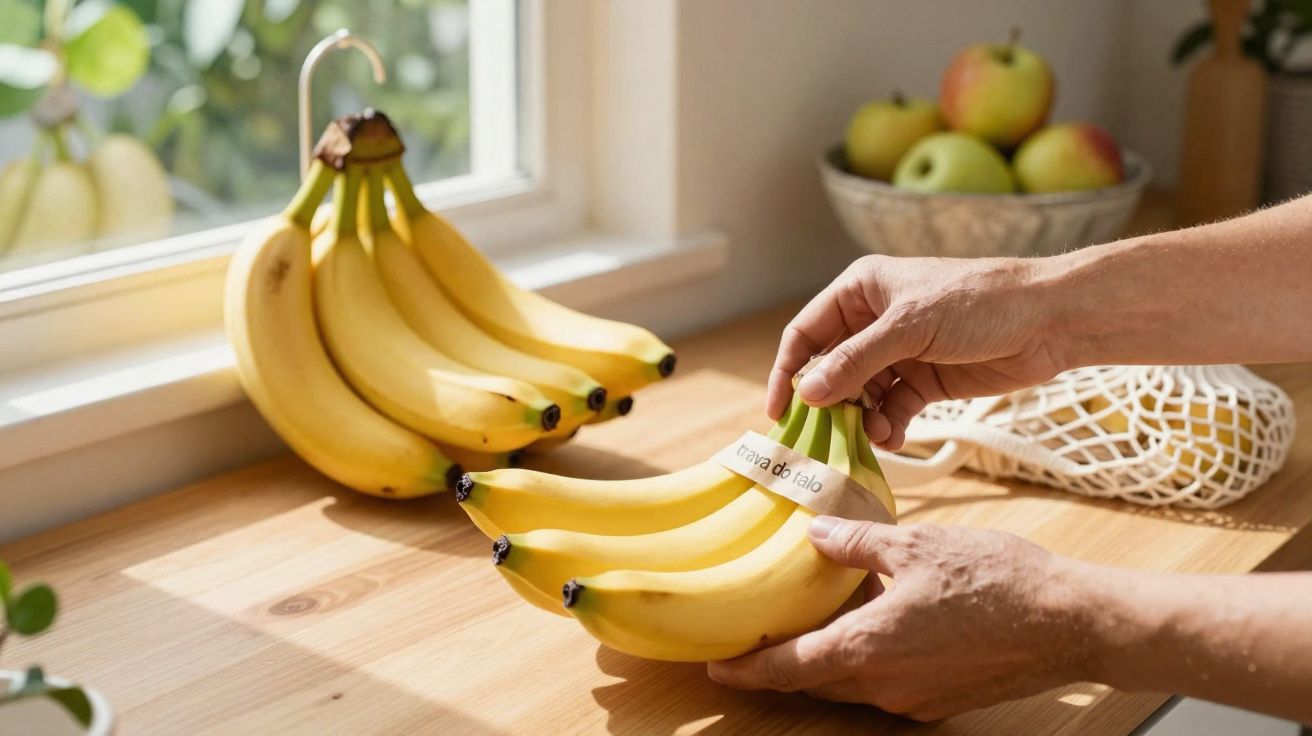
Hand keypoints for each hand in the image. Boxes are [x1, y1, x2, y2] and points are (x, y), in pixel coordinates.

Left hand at [707, 517, 1095, 720]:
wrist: (1071, 622)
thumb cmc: (998, 580)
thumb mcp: (915, 545)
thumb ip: (856, 542)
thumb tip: (816, 532)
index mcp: (868, 648)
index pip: (787, 669)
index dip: (746, 670)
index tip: (716, 667)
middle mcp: (884, 685)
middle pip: (813, 679)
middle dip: (782, 661)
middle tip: (757, 633)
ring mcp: (914, 698)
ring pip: (850, 681)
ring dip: (828, 653)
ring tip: (818, 612)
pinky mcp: (940, 699)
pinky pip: (885, 681)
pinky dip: (867, 655)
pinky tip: (877, 617)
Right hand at [769, 255, 1067, 448]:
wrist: (1050, 320)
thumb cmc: (980, 301)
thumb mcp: (910, 326)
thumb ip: (857, 360)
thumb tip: (808, 392)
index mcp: (860, 291)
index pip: (806, 334)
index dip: (788, 371)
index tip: (779, 411)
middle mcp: (873, 321)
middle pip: (830, 369)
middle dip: (827, 403)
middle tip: (822, 438)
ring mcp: (899, 353)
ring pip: (859, 394)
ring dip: (860, 418)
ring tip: (871, 436)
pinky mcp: (925, 380)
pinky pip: (891, 409)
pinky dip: (887, 425)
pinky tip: (893, 438)